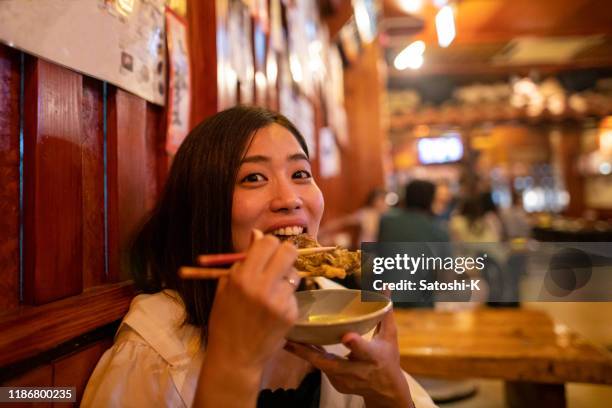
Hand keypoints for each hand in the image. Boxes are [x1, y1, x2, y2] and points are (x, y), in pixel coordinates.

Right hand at [195, 230, 299, 406]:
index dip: (268, 244)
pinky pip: (293, 294)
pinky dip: (285, 297)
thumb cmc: (225, 320)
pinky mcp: (290, 313)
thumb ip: (241, 261)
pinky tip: (273, 309)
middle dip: (284, 253)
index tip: (265, 252)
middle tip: (277, 263)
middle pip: (289, 251)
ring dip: (286, 276)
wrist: (235, 357)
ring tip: (272, 290)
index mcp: (243, 277)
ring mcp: (279, 301)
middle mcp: (263, 286)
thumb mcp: (225, 287)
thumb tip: (257, 235)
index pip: (268, 242)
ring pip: (295, 273)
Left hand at [285, 310, 413, 407]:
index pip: (364, 350)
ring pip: (321, 366)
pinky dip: (309, 356)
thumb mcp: (389, 336)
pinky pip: (320, 367)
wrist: (385, 391)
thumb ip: (384, 312)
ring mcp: (346, 380)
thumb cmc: (388, 358)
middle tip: (292, 340)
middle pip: (333, 363)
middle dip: (311, 353)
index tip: (346, 336)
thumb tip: (385, 286)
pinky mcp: (337, 384)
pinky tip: (295, 345)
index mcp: (373, 357)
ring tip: (287, 340)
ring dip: (303, 353)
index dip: (355, 344)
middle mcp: (358, 371)